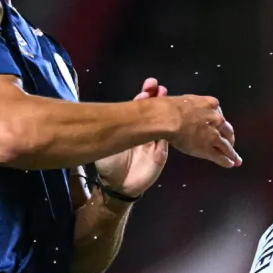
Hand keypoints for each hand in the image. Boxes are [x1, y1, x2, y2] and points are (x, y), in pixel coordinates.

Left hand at [95, 78, 171, 197]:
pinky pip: (167, 142)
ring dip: (165, 112)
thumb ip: (107, 130)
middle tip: (157, 86)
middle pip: (154, 113)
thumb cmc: (109, 165)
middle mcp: (145, 134)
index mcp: (133, 130)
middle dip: (157, 99)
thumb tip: (99, 113)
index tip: (148, 86)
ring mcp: (154, 144)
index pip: (141, 110)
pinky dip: (171, 131)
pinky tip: (172, 121)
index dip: (144, 97)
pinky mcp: (160, 155)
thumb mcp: (105, 144)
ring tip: (165, 96)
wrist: (116, 186)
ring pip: (162, 125)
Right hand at [162, 93, 240, 167]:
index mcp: (212, 105)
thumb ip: (195, 107)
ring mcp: (214, 135)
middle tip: (230, 145)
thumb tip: (190, 111)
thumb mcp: (188, 101)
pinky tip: (229, 164)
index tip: (221, 129)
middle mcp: (217, 120)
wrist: (168, 117)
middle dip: (230, 139)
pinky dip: (226, 161)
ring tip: (235, 160)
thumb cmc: (171, 107)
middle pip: (227, 131)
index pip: (220, 116)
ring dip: (232, 154)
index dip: (220, 125)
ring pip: (226, 146)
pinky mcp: (208, 148)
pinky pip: (220, 156)